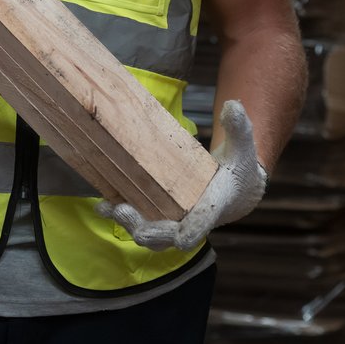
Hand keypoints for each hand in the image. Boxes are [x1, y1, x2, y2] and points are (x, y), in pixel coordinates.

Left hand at [96, 99, 266, 251]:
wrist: (236, 193)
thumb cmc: (238, 169)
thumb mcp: (243, 149)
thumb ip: (240, 129)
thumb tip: (232, 106)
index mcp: (213, 208)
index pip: (201, 224)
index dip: (190, 230)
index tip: (179, 237)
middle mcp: (192, 223)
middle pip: (167, 237)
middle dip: (146, 229)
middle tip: (123, 210)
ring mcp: (175, 225)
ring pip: (151, 236)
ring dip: (129, 224)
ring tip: (109, 208)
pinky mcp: (161, 220)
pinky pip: (141, 225)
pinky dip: (120, 217)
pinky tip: (102, 206)